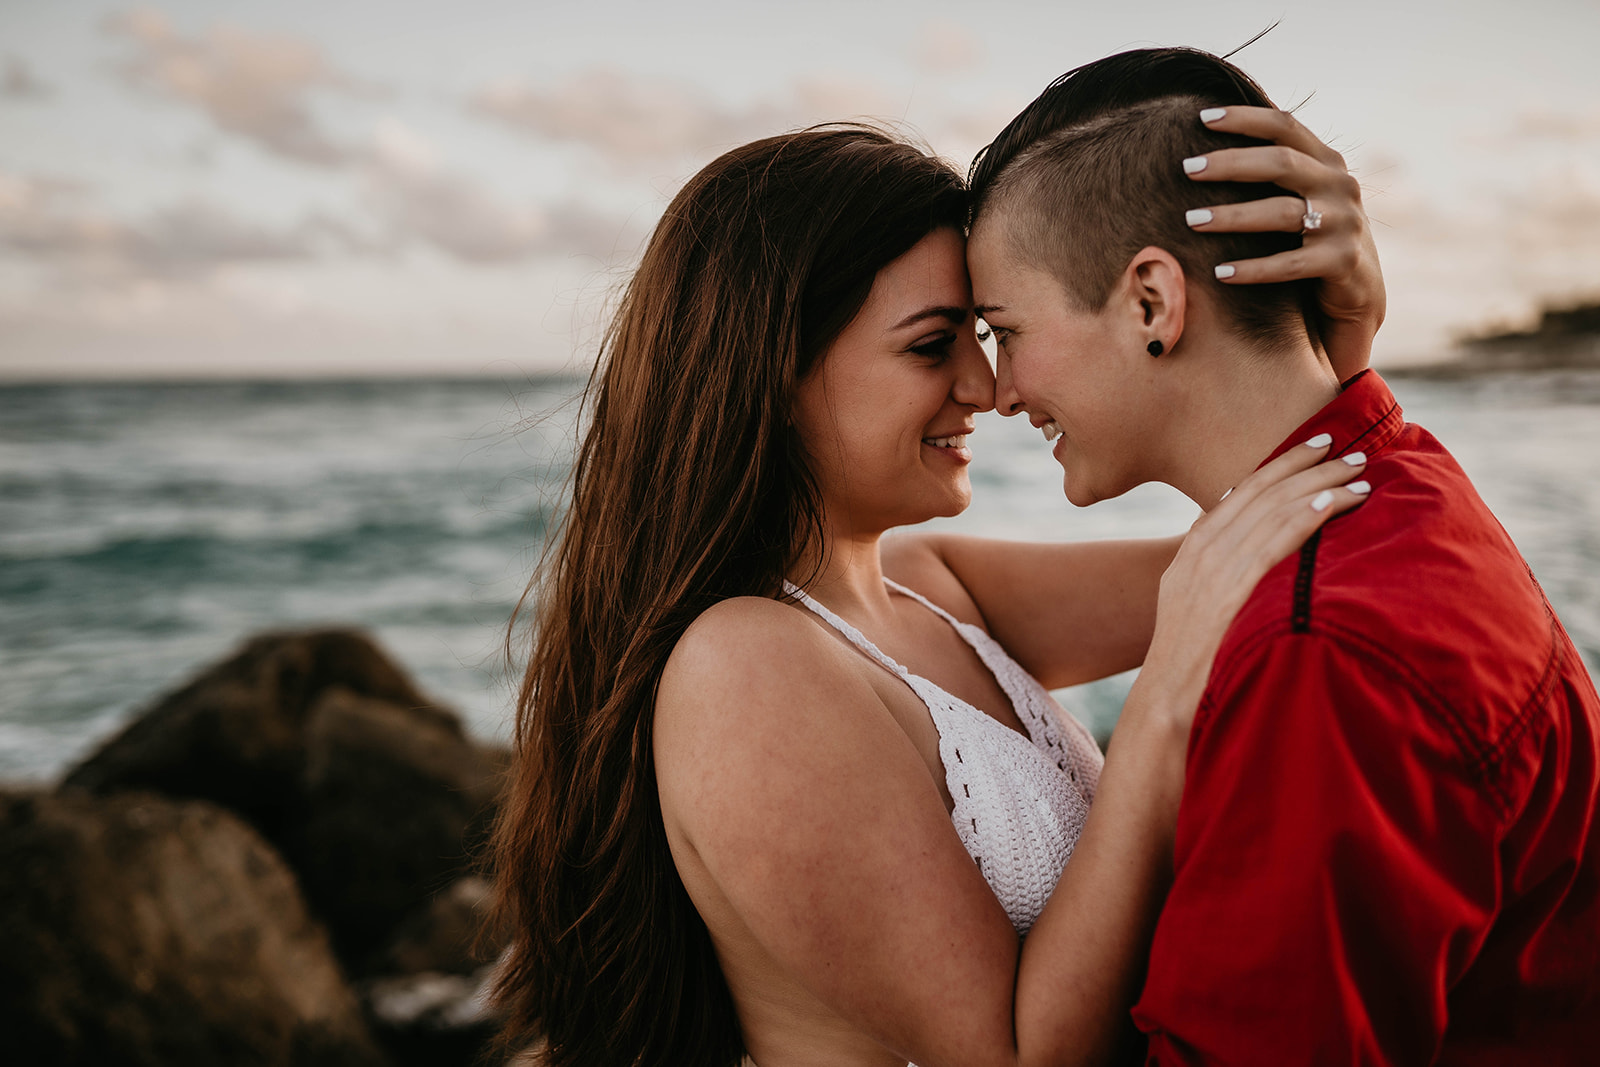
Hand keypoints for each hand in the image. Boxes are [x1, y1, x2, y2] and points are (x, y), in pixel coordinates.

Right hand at [1134, 437, 1370, 732]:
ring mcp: (1214, 569)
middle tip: (1349, 450)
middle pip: (1260, 491)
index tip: (1316, 446)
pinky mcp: (1233, 589)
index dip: (1281, 465)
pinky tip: (1332, 501)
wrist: (1168, 703)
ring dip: (1320, 484)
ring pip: (1274, 509)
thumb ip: (1220, 577)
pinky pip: (1276, 540)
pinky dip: (1306, 515)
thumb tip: (1259, 557)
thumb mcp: (1196, 609)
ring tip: (1359, 473)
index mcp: (1192, 553)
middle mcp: (1200, 552)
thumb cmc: (1193, 666)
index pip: (1240, 492)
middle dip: (1308, 466)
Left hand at [1182, 105, 1385, 381]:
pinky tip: (1219, 273)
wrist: (1358, 293)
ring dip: (1233, 216)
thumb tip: (1208, 144)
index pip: (1285, 126)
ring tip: (1190, 220)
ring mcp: (1344, 224)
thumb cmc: (1311, 240)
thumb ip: (1274, 171)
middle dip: (1230, 163)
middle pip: (1281, 163)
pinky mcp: (1342, 263)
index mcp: (1326, 163)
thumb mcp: (1301, 196)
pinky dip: (1252, 270)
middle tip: (1186, 168)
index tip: (1201, 117)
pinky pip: (1289, 264)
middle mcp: (1340, 186)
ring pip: (1282, 213)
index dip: (1245, 118)